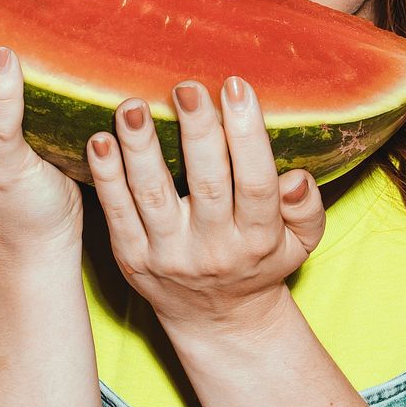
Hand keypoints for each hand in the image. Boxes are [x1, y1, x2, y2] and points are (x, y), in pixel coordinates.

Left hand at [86, 74, 325, 335]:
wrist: (219, 320)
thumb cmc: (262, 260)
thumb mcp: (301, 242)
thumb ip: (307, 207)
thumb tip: (296, 178)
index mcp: (258, 238)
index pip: (256, 183)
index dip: (247, 135)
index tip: (236, 86)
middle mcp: (213, 249)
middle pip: (206, 184)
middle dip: (196, 132)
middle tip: (187, 87)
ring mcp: (168, 255)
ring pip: (152, 196)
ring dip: (140, 148)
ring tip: (133, 106)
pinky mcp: (132, 258)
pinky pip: (117, 213)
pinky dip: (106, 176)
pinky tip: (99, 139)